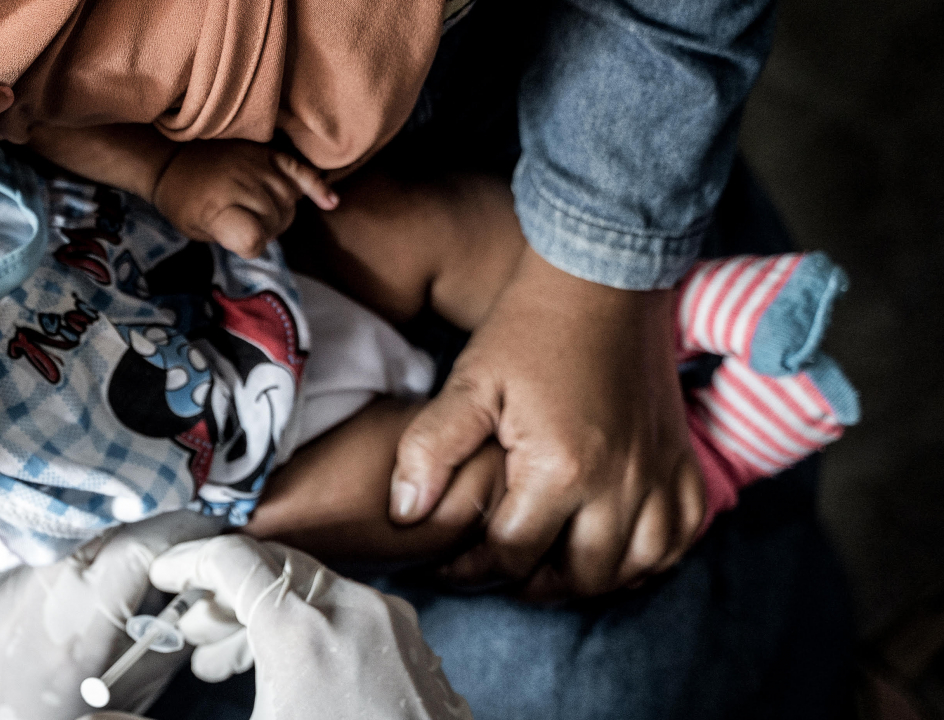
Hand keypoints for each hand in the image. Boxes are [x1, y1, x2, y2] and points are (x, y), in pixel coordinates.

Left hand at [0, 513, 220, 719]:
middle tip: (170, 543)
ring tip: (118, 574)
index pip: (143, 542)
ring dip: (107, 542)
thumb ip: (176, 626)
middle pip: (109, 523)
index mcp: (83, 620)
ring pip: (72, 533)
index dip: (184, 527)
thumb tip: (204, 577)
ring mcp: (5, 585)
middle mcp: (39, 592)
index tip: (207, 528)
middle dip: (149, 525)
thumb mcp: (144, 679)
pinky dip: (65, 568)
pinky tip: (70, 596)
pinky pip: (38, 558)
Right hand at [149, 535, 472, 719]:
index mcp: (302, 631)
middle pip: (274, 567)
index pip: (232, 560)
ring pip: (318, 591)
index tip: (163, 577)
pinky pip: (357, 619)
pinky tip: (293, 679)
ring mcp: (397, 633)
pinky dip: (314, 630)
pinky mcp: (422, 659)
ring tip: (231, 664)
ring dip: (267, 614)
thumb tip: (91, 718)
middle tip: (192, 633)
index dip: (187, 561)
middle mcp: (355, 614)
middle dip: (224, 594)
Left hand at [152, 140, 335, 258]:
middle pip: (276, 221)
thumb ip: (232, 237)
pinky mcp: (267, 153)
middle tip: (245, 222)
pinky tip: (330, 202)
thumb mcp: (196, 230)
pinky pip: (301, 171)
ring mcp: (256, 166)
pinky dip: (317, 186)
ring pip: (289, 202)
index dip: (249, 246)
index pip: (253, 239)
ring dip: (281, 212)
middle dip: (266, 230)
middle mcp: (240, 185)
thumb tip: (265, 238)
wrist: (172, 157)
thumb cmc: (183, 201)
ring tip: (259, 210)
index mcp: (217, 208)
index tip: (239, 241)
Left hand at [391, 248, 706, 597]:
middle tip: (496, 571)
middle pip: (577, 576)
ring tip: (548, 567)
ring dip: (590, 578)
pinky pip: (680, 535)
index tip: (447, 565)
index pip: (514, 554)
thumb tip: (404, 513)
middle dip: (531, 584)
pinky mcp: (683, 458)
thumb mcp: (468, 383)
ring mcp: (659, 473)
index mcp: (562, 469)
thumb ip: (431, 450)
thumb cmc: (528, 328)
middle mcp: (620, 483)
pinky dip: (649, 555)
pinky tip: (613, 549)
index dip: (472, 568)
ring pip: (634, 566)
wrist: (601, 277)